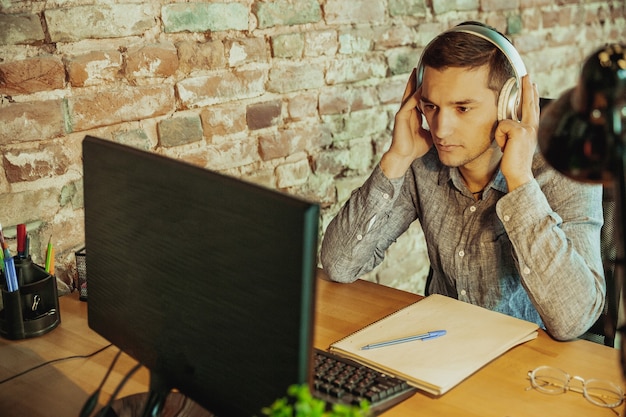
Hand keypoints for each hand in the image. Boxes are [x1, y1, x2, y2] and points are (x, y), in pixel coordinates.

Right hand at [380, 68, 432, 178]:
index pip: (420, 96)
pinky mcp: (401, 117)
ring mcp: (403, 113)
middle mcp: (407, 111)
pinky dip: (415, 94)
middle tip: (424, 65)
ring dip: (414, 82)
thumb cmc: (416, 148)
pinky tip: (422, 87)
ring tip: (420, 70)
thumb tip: (448, 124)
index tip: (433, 76)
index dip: (425, 86)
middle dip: (418, 78)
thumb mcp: (430, 134)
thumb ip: (436, 126)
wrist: (404, 157)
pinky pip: (409, 102)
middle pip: (413, 90)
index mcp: (414, 114)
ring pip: (410, 93)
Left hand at [494, 75, 539, 190]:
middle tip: (526, 74)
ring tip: (506, 147)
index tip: (532, 82)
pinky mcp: (520, 131)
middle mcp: (533, 126)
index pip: (532, 107)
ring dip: (501, 136)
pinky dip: (500, 138)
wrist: (519, 174)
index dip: (532, 94)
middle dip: (527, 88)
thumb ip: (514, 131)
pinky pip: (502, 126)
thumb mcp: (514, 143)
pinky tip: (505, 147)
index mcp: (532, 129)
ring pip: (506, 121)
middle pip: (529, 102)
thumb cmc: (514, 162)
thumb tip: (507, 123)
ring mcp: (528, 128)